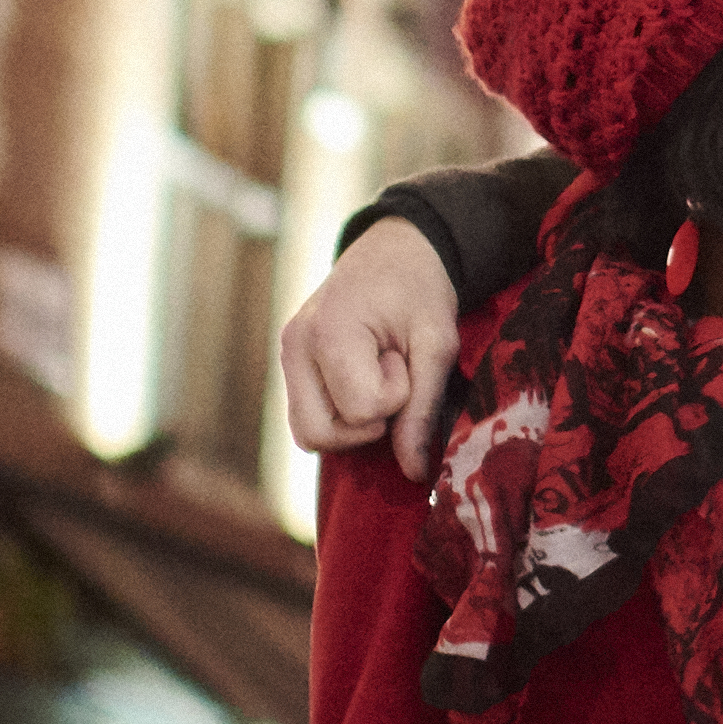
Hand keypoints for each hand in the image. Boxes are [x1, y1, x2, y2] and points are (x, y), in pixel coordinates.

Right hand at [280, 224, 465, 470]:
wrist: (395, 250)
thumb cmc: (419, 290)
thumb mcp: (436, 343)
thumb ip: (423, 409)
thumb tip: (413, 473)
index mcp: (329, 332)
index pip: (360, 410)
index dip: (394, 398)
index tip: (402, 360)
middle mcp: (294, 346)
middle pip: (320, 435)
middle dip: (367, 423)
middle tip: (391, 377)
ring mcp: (286, 357)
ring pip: (308, 435)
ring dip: (351, 424)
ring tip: (375, 378)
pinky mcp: (290, 365)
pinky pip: (307, 420)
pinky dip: (338, 417)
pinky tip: (361, 382)